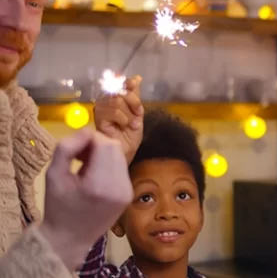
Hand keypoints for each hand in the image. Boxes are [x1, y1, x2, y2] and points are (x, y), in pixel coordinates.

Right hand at [38, 129, 131, 269]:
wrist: (70, 238)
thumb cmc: (58, 207)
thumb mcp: (53, 174)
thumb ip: (66, 148)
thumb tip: (86, 131)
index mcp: (99, 185)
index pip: (105, 144)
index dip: (89, 139)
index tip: (74, 151)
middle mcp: (119, 188)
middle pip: (115, 147)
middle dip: (96, 145)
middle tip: (78, 158)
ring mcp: (127, 192)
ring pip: (120, 156)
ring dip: (103, 154)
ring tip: (84, 168)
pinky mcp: (129, 194)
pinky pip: (121, 168)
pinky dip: (108, 165)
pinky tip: (93, 177)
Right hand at [94, 76, 143, 161]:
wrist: (126, 150)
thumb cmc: (130, 133)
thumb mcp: (137, 112)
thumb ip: (135, 95)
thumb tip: (137, 77)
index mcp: (114, 96)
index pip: (122, 82)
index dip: (131, 87)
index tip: (138, 100)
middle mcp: (105, 100)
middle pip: (120, 90)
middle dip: (133, 104)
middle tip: (137, 117)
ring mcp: (100, 108)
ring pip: (117, 101)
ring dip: (129, 115)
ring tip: (131, 124)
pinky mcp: (97, 118)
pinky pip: (113, 111)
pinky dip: (123, 119)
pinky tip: (123, 127)